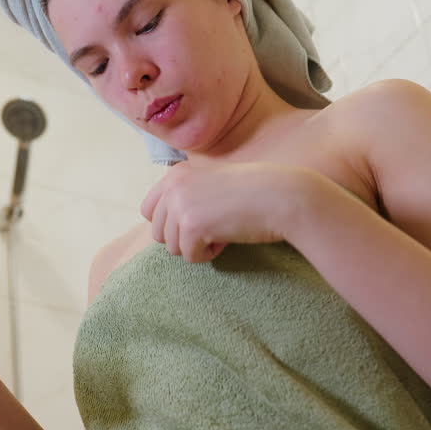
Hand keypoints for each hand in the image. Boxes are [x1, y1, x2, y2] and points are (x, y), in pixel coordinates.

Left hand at [140, 160, 313, 262]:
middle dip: (183, 238)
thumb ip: (187, 196)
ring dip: (197, 246)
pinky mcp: (190, 225)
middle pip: (158, 232)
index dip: (169, 224)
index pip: (148, 210)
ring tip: (222, 230)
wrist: (282, 196)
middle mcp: (173, 185)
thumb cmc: (254, 193)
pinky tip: (227, 237)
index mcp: (176, 173)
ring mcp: (180, 204)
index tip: (195, 224)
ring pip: (172, 247)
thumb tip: (163, 228)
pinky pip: (190, 256)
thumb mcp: (213, 183)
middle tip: (213, 228)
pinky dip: (209, 254)